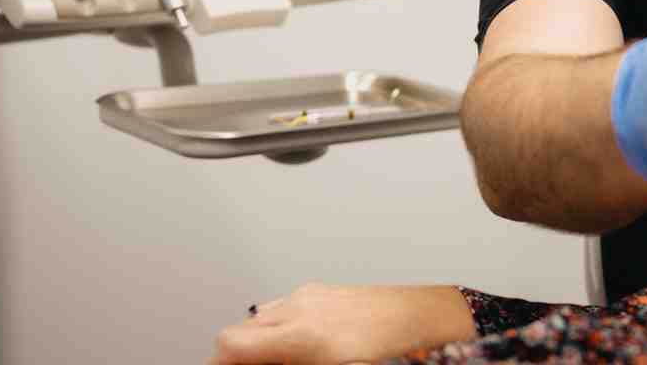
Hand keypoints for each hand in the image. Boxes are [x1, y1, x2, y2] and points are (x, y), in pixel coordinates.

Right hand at [209, 283, 471, 364]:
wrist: (428, 319)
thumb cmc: (391, 351)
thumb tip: (267, 364)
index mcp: (301, 335)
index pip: (230, 344)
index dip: (219, 364)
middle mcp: (302, 307)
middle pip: (240, 330)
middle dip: (237, 357)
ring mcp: (313, 294)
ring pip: (261, 317)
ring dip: (259, 342)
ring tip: (278, 363)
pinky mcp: (325, 289)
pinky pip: (285, 308)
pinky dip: (280, 328)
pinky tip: (299, 347)